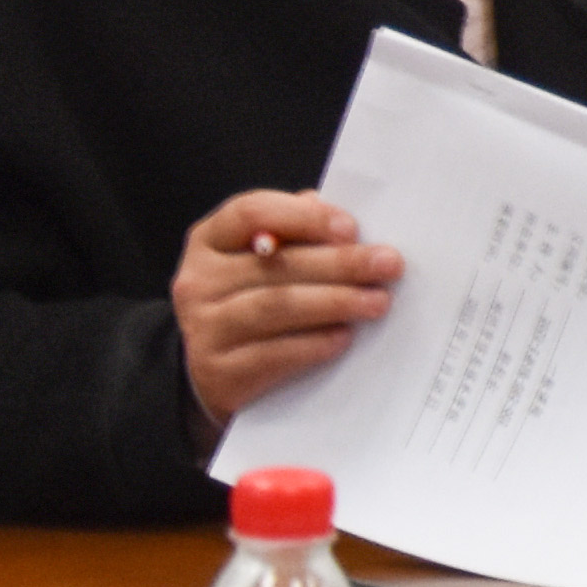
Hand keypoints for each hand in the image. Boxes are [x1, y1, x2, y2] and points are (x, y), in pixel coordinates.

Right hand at [175, 188, 396, 430]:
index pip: (251, 213)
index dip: (304, 218)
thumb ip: (293, 234)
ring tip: (377, 302)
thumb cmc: (249, 302)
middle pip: (277, 264)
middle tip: (388, 264)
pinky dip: (314, 344)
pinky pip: (273, 354)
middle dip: (340, 262)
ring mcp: (203, 328)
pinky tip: (344, 337)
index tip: (351, 228)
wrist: (212, 374)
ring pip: (277, 306)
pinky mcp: (218, 372)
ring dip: (335, 302)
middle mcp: (198, 280)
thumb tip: (340, 221)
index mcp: (210, 240)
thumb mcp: (259, 262)